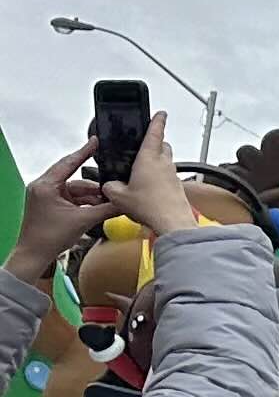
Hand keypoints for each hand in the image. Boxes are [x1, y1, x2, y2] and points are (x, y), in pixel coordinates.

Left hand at [10, 139, 116, 284]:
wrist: (35, 255)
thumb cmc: (48, 237)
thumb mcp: (83, 220)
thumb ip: (107, 209)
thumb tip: (125, 202)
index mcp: (46, 186)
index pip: (69, 163)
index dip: (85, 152)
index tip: (96, 141)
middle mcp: (44, 187)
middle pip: (76, 178)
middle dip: (95, 186)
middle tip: (112, 185)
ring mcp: (47, 196)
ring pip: (76, 190)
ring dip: (92, 197)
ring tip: (107, 204)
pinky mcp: (51, 204)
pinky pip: (72, 198)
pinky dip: (85, 203)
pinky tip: (98, 208)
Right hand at [112, 115, 193, 237]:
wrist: (172, 221)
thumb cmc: (149, 206)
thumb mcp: (118, 196)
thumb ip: (110, 187)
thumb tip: (110, 186)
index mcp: (149, 158)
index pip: (155, 133)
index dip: (158, 121)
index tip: (160, 113)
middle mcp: (164, 163)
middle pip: (163, 146)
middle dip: (156, 142)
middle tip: (145, 144)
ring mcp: (172, 175)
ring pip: (166, 161)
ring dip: (157, 161)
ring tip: (142, 169)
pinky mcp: (176, 187)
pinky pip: (167, 176)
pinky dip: (159, 177)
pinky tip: (148, 187)